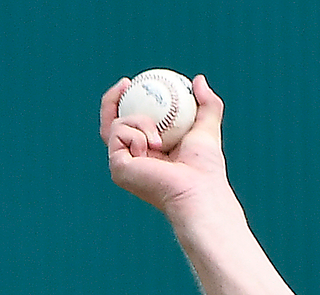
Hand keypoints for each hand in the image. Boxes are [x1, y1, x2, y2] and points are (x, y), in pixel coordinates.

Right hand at [100, 74, 232, 219]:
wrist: (198, 190)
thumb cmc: (206, 169)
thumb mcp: (207, 129)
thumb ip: (208, 105)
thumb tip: (199, 79)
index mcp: (151, 153)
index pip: (132, 124)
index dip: (128, 102)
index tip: (132, 82)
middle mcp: (134, 160)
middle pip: (111, 124)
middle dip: (111, 100)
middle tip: (124, 83)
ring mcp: (123, 164)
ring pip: (115, 125)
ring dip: (138, 120)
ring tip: (159, 138)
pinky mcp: (117, 167)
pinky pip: (117, 134)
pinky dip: (135, 133)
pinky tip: (152, 146)